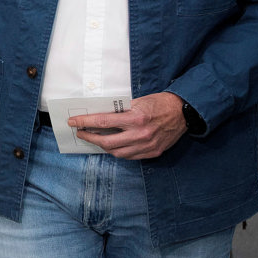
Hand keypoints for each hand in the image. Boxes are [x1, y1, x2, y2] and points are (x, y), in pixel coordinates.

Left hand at [67, 92, 187, 158]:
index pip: (103, 122)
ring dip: (102, 146)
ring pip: (117, 152)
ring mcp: (147, 146)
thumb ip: (120, 110)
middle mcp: (140, 134)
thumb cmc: (159, 103)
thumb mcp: (138, 101)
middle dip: (89, 137)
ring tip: (95, 139)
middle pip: (106, 142)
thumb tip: (99, 115)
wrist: (183, 112)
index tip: (73, 122)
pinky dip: (118, 151)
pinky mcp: (153, 152)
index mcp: (135, 118)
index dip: (85, 123)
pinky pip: (129, 156)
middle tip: (81, 132)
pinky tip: (112, 145)